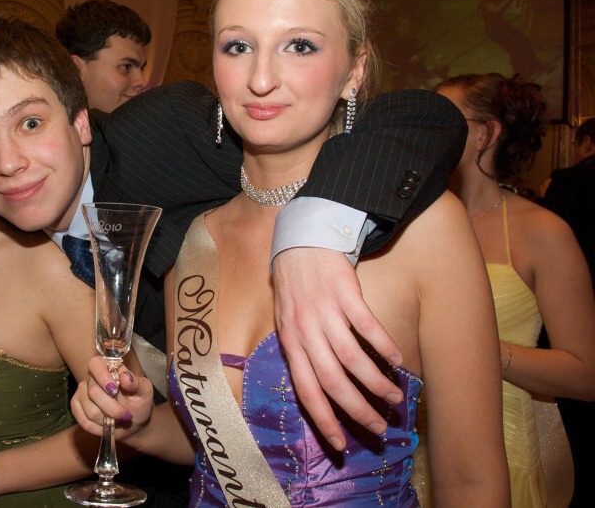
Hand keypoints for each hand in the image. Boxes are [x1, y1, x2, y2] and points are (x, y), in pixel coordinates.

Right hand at [70, 356, 152, 441]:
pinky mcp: (77, 408)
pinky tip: (108, 424)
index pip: (95, 364)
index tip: (115, 389)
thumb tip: (125, 377)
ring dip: (108, 420)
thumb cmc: (139, 402)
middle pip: (93, 392)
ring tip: (118, 418)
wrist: (134, 421)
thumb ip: (136, 382)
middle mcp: (90, 378)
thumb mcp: (144, 391)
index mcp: (106, 368)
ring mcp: (81, 393)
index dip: (102, 376)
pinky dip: (100, 428)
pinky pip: (85, 422)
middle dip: (113, 408)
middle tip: (126, 413)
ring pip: (91, 411)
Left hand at [271, 246, 402, 449]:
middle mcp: (305, 331)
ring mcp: (324, 312)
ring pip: (353, 359)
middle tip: (380, 427)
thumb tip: (318, 387)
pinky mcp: (344, 293)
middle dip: (358, 410)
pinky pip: (366, 326)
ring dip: (376, 384)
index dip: (323, 419)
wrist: (300, 241)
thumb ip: (301, 351)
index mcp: (290, 343)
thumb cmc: (296, 286)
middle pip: (333, 382)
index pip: (305, 391)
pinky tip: (397, 360)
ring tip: (395, 398)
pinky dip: (383, 346)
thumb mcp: (288, 322)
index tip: (339, 444)